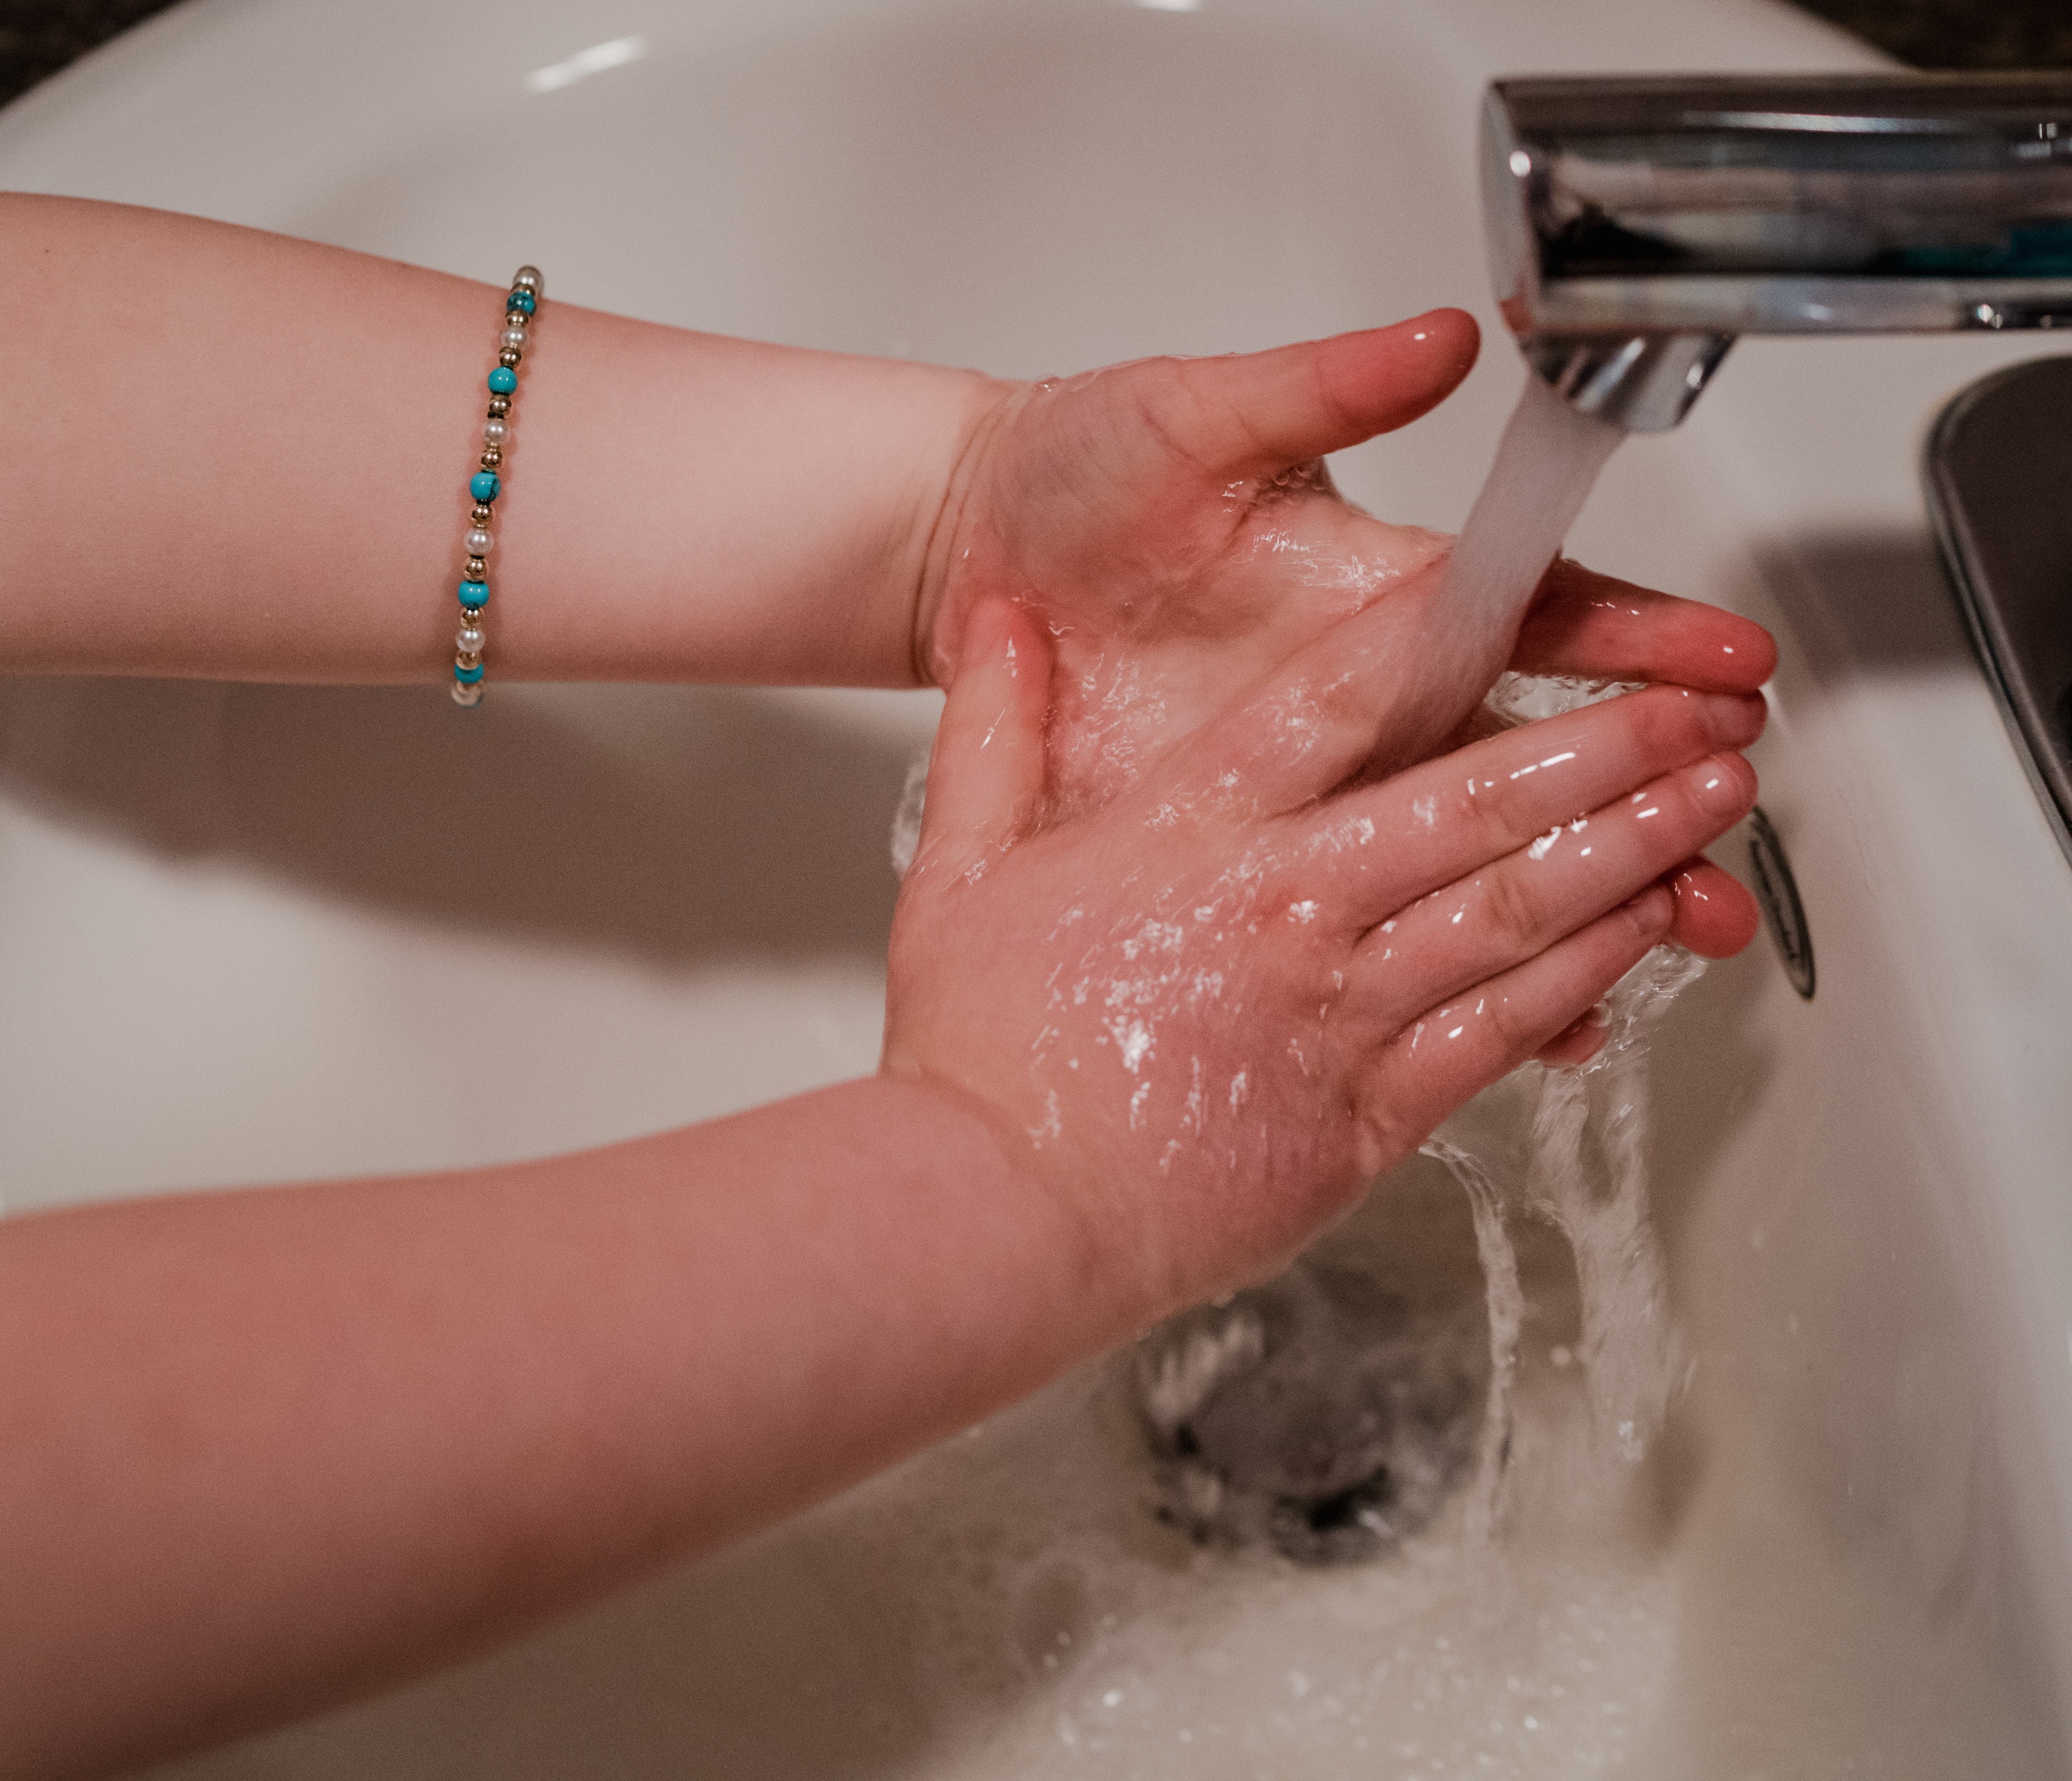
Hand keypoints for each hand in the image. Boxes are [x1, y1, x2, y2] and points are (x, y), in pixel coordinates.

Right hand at [883, 591, 1764, 1308]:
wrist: (995, 1214)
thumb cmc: (979, 1058)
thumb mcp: (955, 871)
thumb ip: (988, 735)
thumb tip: (1002, 625)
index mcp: (1189, 835)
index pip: (1338, 700)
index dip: (1445, 629)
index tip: (1529, 587)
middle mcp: (1284, 909)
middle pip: (1472, 800)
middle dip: (1602, 746)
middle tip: (1699, 706)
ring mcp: (1336, 1013)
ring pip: (1513, 910)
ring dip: (1628, 847)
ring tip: (1712, 800)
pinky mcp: (1367, 1112)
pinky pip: (1501, 1028)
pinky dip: (1585, 974)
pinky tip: (1645, 928)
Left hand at [915, 311, 1771, 960]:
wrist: (965, 557)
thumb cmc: (1077, 476)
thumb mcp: (1196, 417)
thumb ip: (1321, 390)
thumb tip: (1443, 341)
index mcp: (1377, 592)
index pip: (1535, 613)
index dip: (1638, 635)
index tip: (1725, 660)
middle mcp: (1368, 695)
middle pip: (1538, 744)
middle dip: (1653, 777)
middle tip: (1732, 813)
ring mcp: (1319, 784)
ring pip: (1483, 845)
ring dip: (1592, 882)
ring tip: (1685, 920)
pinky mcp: (1253, 852)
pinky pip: (1378, 918)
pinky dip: (1472, 962)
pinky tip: (1550, 1004)